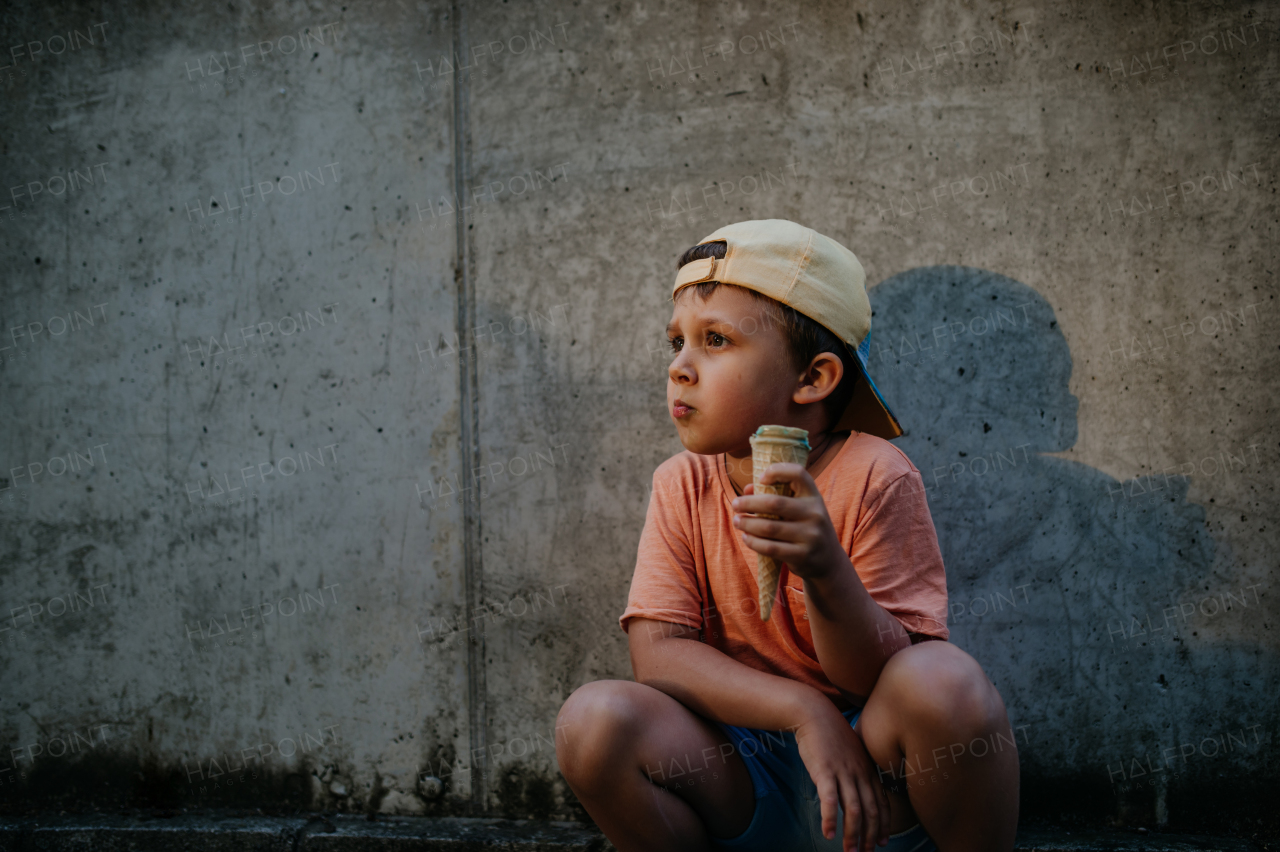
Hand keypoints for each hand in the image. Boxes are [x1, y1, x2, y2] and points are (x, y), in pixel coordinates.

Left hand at [730, 463, 845, 580]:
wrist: (829, 560)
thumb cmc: (806, 527)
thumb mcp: (799, 509)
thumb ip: (776, 496)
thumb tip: (747, 490)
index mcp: (814, 496)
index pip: (799, 473)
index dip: (777, 470)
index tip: (761, 478)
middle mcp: (815, 514)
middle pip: (775, 503)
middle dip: (749, 503)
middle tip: (735, 504)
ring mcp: (810, 536)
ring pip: (769, 527)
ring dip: (747, 523)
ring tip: (737, 521)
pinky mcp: (802, 555)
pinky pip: (770, 548)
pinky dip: (753, 542)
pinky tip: (746, 537)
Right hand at [794, 703, 890, 850]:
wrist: (814, 713)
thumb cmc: (831, 733)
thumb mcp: (852, 751)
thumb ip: (857, 770)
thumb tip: (856, 788)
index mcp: (868, 769)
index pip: (881, 803)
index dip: (883, 825)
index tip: (882, 842)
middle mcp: (860, 773)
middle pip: (871, 811)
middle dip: (870, 837)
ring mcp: (843, 772)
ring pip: (854, 810)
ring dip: (853, 835)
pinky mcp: (825, 771)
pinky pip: (830, 801)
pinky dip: (831, 820)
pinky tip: (828, 834)